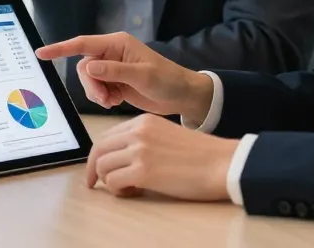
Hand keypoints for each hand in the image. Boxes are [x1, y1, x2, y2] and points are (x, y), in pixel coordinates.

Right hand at [35, 32, 213, 121]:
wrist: (182, 96)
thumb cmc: (168, 80)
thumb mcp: (142, 75)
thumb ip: (114, 71)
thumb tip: (89, 66)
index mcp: (117, 44)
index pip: (83, 44)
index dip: (61, 48)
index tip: (41, 53)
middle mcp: (112, 53)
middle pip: (84, 67)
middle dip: (90, 85)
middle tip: (104, 98)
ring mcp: (113, 68)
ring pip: (89, 80)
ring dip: (96, 93)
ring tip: (112, 101)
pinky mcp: (115, 82)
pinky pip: (97, 90)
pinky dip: (102, 98)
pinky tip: (115, 102)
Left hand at [86, 113, 237, 200]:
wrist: (221, 163)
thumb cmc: (200, 154)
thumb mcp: (166, 135)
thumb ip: (143, 140)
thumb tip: (122, 159)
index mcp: (143, 121)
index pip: (107, 135)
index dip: (98, 154)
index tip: (97, 168)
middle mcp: (138, 132)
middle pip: (99, 149)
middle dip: (93, 168)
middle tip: (94, 183)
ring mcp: (139, 150)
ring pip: (103, 166)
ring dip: (110, 181)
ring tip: (127, 188)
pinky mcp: (143, 171)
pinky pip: (113, 182)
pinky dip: (118, 191)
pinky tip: (134, 191)